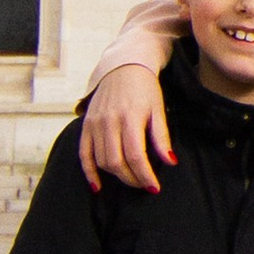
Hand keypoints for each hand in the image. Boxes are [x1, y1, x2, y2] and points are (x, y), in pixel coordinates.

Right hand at [79, 65, 171, 191]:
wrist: (124, 66)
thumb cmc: (145, 88)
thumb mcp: (158, 110)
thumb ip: (162, 137)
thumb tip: (170, 161)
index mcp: (130, 118)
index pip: (136, 156)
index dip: (145, 175)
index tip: (154, 187)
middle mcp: (110, 122)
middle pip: (117, 162)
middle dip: (132, 179)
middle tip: (144, 184)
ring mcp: (95, 123)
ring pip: (101, 161)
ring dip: (116, 176)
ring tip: (130, 179)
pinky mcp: (86, 125)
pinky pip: (84, 154)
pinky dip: (89, 172)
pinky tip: (97, 186)